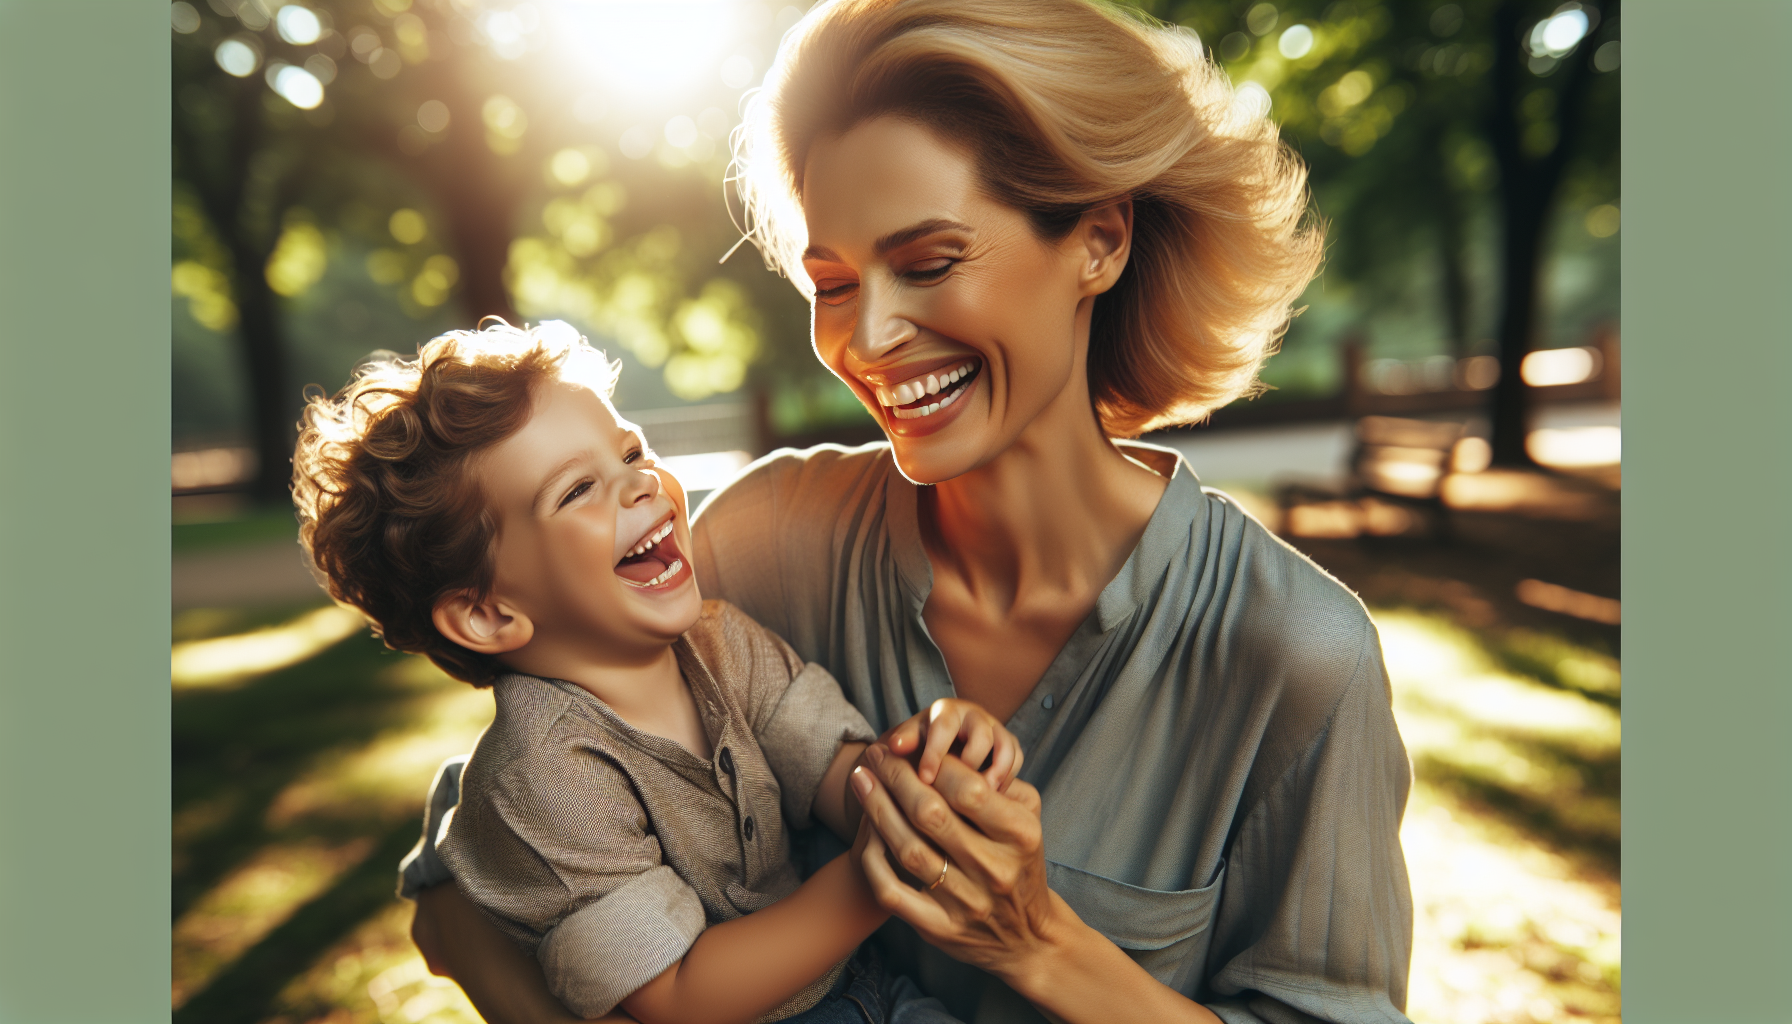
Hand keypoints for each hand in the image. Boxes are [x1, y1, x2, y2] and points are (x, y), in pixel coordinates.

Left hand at [850, 745, 1060, 981]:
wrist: (1028, 937)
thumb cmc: (1020, 862)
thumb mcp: (1029, 817)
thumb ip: (1001, 781)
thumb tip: (950, 752)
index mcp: (1020, 836)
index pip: (968, 790)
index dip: (933, 763)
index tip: (913, 748)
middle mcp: (995, 870)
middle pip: (931, 814)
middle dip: (897, 778)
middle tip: (878, 755)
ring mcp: (966, 903)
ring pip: (908, 849)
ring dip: (877, 809)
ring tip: (861, 780)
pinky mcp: (941, 929)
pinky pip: (893, 893)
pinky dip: (873, 862)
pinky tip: (864, 833)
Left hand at [881, 697, 1024, 789]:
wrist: (935, 752)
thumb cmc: (916, 746)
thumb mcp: (906, 741)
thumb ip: (904, 741)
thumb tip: (895, 745)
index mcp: (946, 710)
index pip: (944, 725)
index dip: (935, 752)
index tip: (925, 779)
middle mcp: (974, 716)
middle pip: (981, 736)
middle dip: (969, 765)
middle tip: (954, 792)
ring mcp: (994, 730)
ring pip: (1004, 747)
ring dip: (993, 774)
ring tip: (979, 801)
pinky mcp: (1008, 748)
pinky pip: (1015, 760)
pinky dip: (1005, 780)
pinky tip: (991, 802)